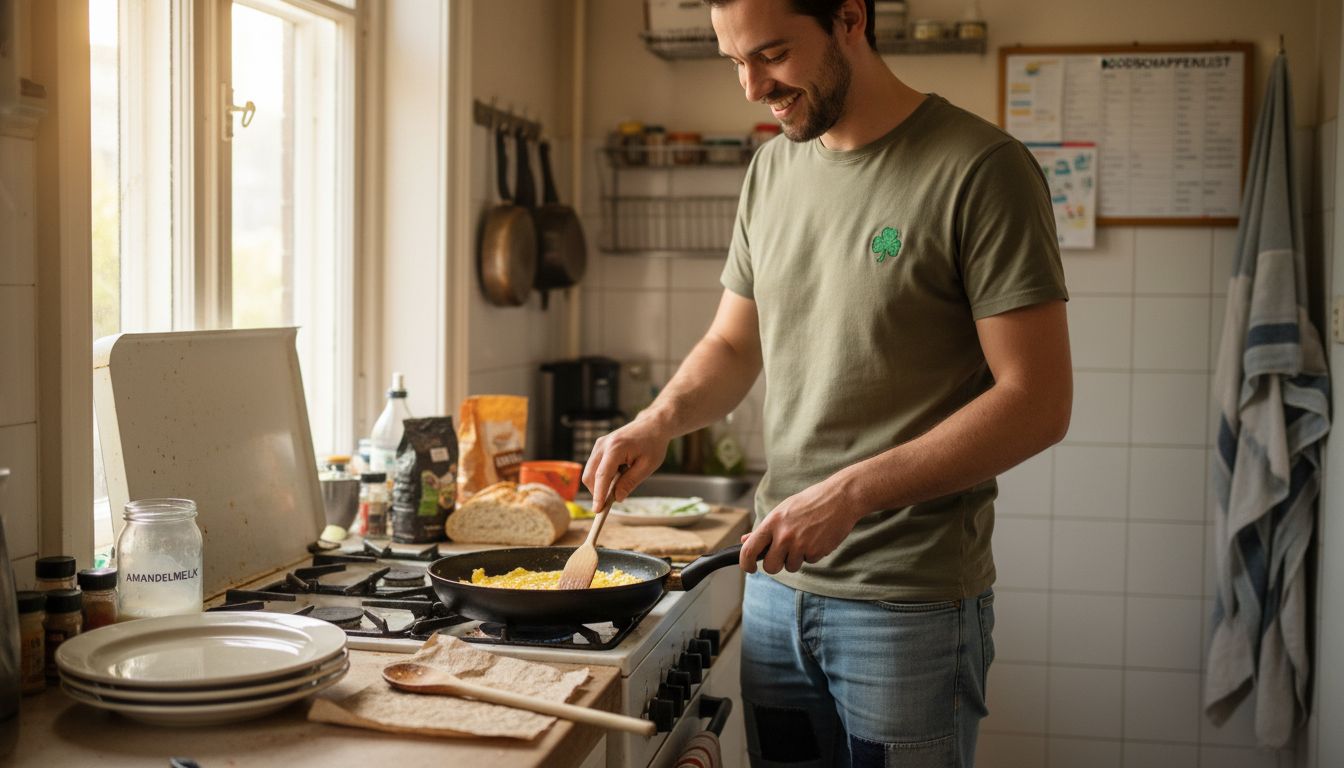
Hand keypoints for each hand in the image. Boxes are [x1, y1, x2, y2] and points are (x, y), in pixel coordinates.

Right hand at [582, 418, 671, 511]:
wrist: (652, 425)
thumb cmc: (652, 444)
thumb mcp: (647, 466)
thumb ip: (630, 482)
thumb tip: (616, 498)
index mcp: (616, 448)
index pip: (602, 475)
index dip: (599, 495)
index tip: (597, 510)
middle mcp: (602, 445)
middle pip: (590, 475)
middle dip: (597, 492)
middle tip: (612, 501)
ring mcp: (599, 445)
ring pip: (590, 472)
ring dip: (600, 484)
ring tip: (621, 481)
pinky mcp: (599, 447)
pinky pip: (594, 467)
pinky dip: (602, 476)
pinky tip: (619, 474)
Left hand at [739, 478, 863, 573]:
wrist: (840, 498)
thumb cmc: (810, 502)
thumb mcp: (783, 510)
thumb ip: (765, 529)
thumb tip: (745, 540)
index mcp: (772, 522)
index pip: (749, 550)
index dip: (746, 564)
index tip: (749, 568)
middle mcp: (784, 535)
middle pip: (770, 567)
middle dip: (775, 565)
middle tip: (782, 556)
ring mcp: (800, 544)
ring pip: (791, 566)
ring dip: (796, 558)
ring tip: (805, 539)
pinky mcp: (816, 551)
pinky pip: (809, 562)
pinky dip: (812, 554)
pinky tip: (818, 538)